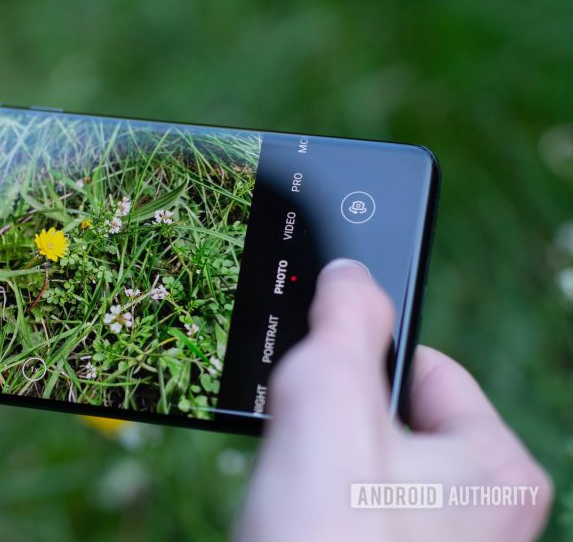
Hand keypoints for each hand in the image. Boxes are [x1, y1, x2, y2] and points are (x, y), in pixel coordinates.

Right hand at [235, 260, 552, 540]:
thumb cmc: (322, 541)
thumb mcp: (328, 401)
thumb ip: (344, 319)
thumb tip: (349, 273)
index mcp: (497, 468)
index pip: (429, 368)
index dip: (360, 359)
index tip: (314, 365)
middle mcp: (483, 514)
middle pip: (392, 419)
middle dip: (335, 422)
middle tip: (301, 444)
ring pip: (364, 469)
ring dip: (319, 466)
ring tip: (294, 490)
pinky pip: (351, 511)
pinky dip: (317, 505)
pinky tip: (291, 515)